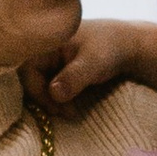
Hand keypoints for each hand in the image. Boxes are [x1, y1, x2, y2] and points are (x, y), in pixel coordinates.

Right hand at [25, 15, 156, 116]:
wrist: (129, 46)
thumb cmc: (111, 48)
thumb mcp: (93, 62)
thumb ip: (73, 77)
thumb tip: (54, 94)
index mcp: (46, 41)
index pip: (27, 70)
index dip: (39, 92)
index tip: (57, 108)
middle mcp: (44, 49)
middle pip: (31, 79)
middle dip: (45, 99)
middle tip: (65, 113)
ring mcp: (50, 59)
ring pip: (40, 85)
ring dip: (52, 101)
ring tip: (70, 112)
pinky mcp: (58, 69)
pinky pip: (49, 85)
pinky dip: (57, 98)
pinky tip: (70, 106)